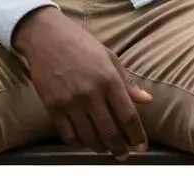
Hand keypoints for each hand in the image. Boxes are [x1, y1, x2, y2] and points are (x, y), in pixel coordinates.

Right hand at [12, 6, 151, 159]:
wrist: (47, 37)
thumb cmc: (81, 44)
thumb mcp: (109, 57)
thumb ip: (127, 82)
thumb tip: (147, 100)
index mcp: (109, 79)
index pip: (128, 116)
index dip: (137, 135)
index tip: (142, 147)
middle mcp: (91, 94)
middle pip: (110, 132)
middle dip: (120, 148)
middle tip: (124, 155)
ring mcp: (70, 102)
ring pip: (89, 137)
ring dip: (100, 148)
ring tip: (106, 150)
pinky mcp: (52, 107)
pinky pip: (68, 134)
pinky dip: (79, 142)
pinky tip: (85, 142)